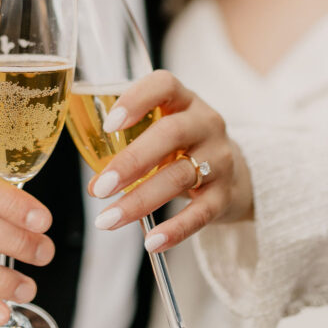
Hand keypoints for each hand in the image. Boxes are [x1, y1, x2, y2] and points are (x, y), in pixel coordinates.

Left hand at [88, 71, 252, 251]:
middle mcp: (205, 123)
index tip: (109, 125)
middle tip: (99, 188)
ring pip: (180, 176)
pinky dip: (175, 230)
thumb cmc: (180, 147)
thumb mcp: (159, 132)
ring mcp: (219, 158)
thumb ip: (125, 148)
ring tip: (107, 220)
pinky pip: (201, 213)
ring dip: (141, 200)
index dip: (137, 100)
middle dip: (131, 162)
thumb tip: (94, 184)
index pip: (164, 85)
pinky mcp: (225, 194)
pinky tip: (151, 242)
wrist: (233, 171)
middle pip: (171, 134)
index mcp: (183, 100)